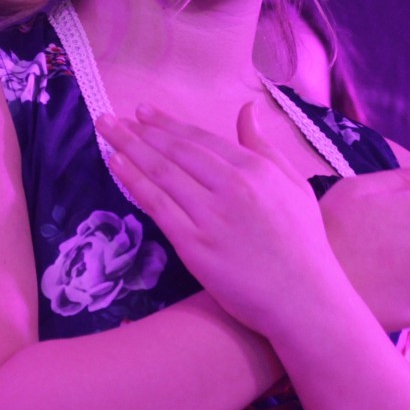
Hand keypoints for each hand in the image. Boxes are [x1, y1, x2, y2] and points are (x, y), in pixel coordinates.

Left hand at [96, 102, 342, 337]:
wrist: (304, 299)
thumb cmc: (304, 244)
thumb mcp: (294, 185)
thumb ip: (265, 146)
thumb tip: (247, 109)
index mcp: (255, 169)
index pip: (201, 139)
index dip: (167, 124)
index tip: (142, 111)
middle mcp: (232, 186)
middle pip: (175, 151)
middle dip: (139, 130)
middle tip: (110, 117)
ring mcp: (211, 215)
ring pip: (161, 173)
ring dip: (129, 147)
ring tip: (105, 130)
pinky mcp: (195, 245)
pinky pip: (157, 205)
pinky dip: (134, 181)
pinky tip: (116, 164)